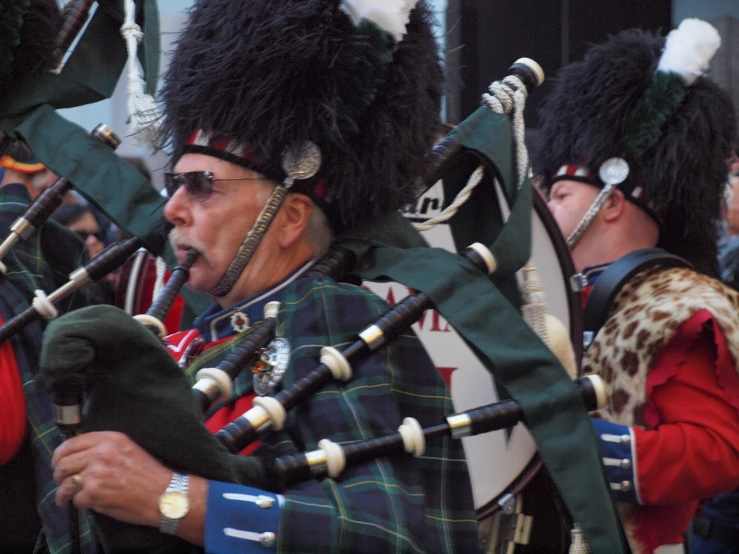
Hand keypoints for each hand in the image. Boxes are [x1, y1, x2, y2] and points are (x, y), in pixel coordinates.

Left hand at [52, 431, 170, 527]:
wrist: (163, 493)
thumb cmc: (148, 473)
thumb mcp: (128, 448)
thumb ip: (104, 447)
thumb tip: (78, 455)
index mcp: (110, 439)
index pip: (71, 443)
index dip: (60, 455)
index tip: (57, 463)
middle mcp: (101, 453)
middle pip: (63, 463)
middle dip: (59, 475)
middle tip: (62, 482)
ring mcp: (96, 473)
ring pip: (65, 483)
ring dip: (63, 493)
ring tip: (65, 498)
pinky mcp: (94, 493)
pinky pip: (76, 499)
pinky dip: (80, 503)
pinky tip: (89, 503)